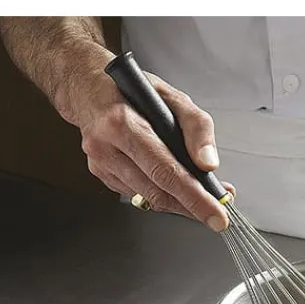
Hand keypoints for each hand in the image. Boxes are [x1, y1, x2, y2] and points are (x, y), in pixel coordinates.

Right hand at [63, 55, 231, 231]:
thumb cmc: (131, 90)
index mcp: (122, 123)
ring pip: (147, 197)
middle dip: (191, 207)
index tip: (217, 215)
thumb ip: (196, 127)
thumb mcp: (172, 96)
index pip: (165, 170)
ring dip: (178, 203)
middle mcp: (106, 146)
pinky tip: (173, 188)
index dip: (194, 197)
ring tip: (202, 199)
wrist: (87, 88)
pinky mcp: (101, 173)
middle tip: (217, 215)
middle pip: (156, 191)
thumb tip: (208, 164)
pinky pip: (137, 193)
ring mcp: (101, 163)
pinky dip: (160, 194)